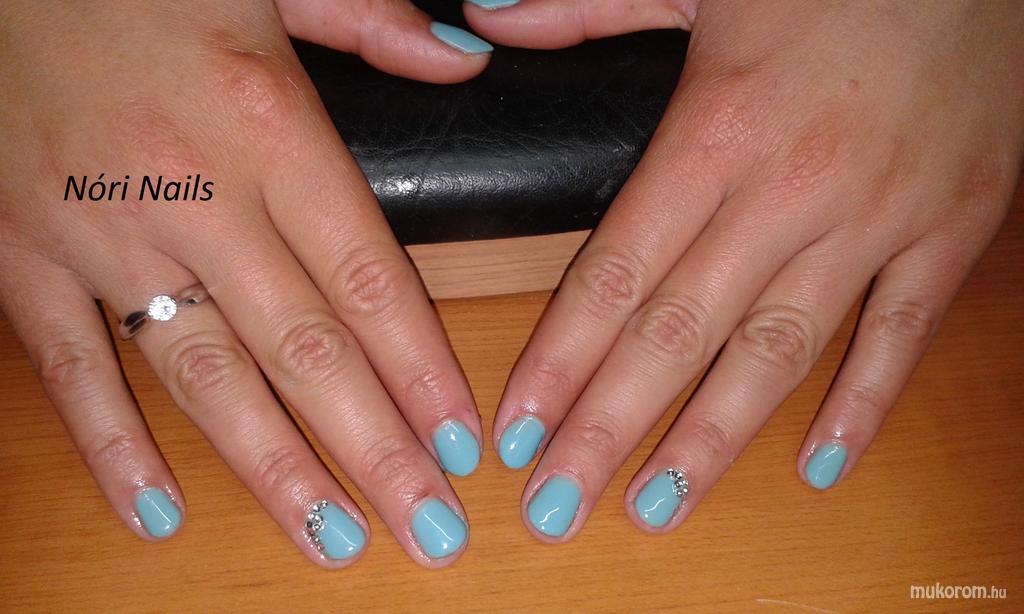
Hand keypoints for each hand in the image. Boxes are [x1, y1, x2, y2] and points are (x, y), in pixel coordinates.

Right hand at [0, 0, 494, 566]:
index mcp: (265, 125)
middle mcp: (190, 191)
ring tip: (334, 541)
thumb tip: (465, 63)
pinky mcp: (19, 250)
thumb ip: (374, 25)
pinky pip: (67, 364)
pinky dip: (107, 444)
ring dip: (273, 469)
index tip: (461, 442)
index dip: (421, 369)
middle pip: (303, 347)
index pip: (367, 277)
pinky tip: (155, 512)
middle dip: (373, 449)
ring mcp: (98, 230)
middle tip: (428, 527)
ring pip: (202, 375)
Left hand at [466, 0, 1022, 538]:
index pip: (616, 271)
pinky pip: (901, 334)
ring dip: (711, 439)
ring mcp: (877, 217)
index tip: (517, 429)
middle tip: (557, 502)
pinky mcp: (950, 230)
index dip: (561, 358)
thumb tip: (485, 21)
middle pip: (679, 332)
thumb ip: (584, 8)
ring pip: (780, 351)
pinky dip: (862, 405)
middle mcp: (791, 188)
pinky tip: (815, 467)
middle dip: (609, 426)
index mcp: (719, 128)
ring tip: (656, 507)